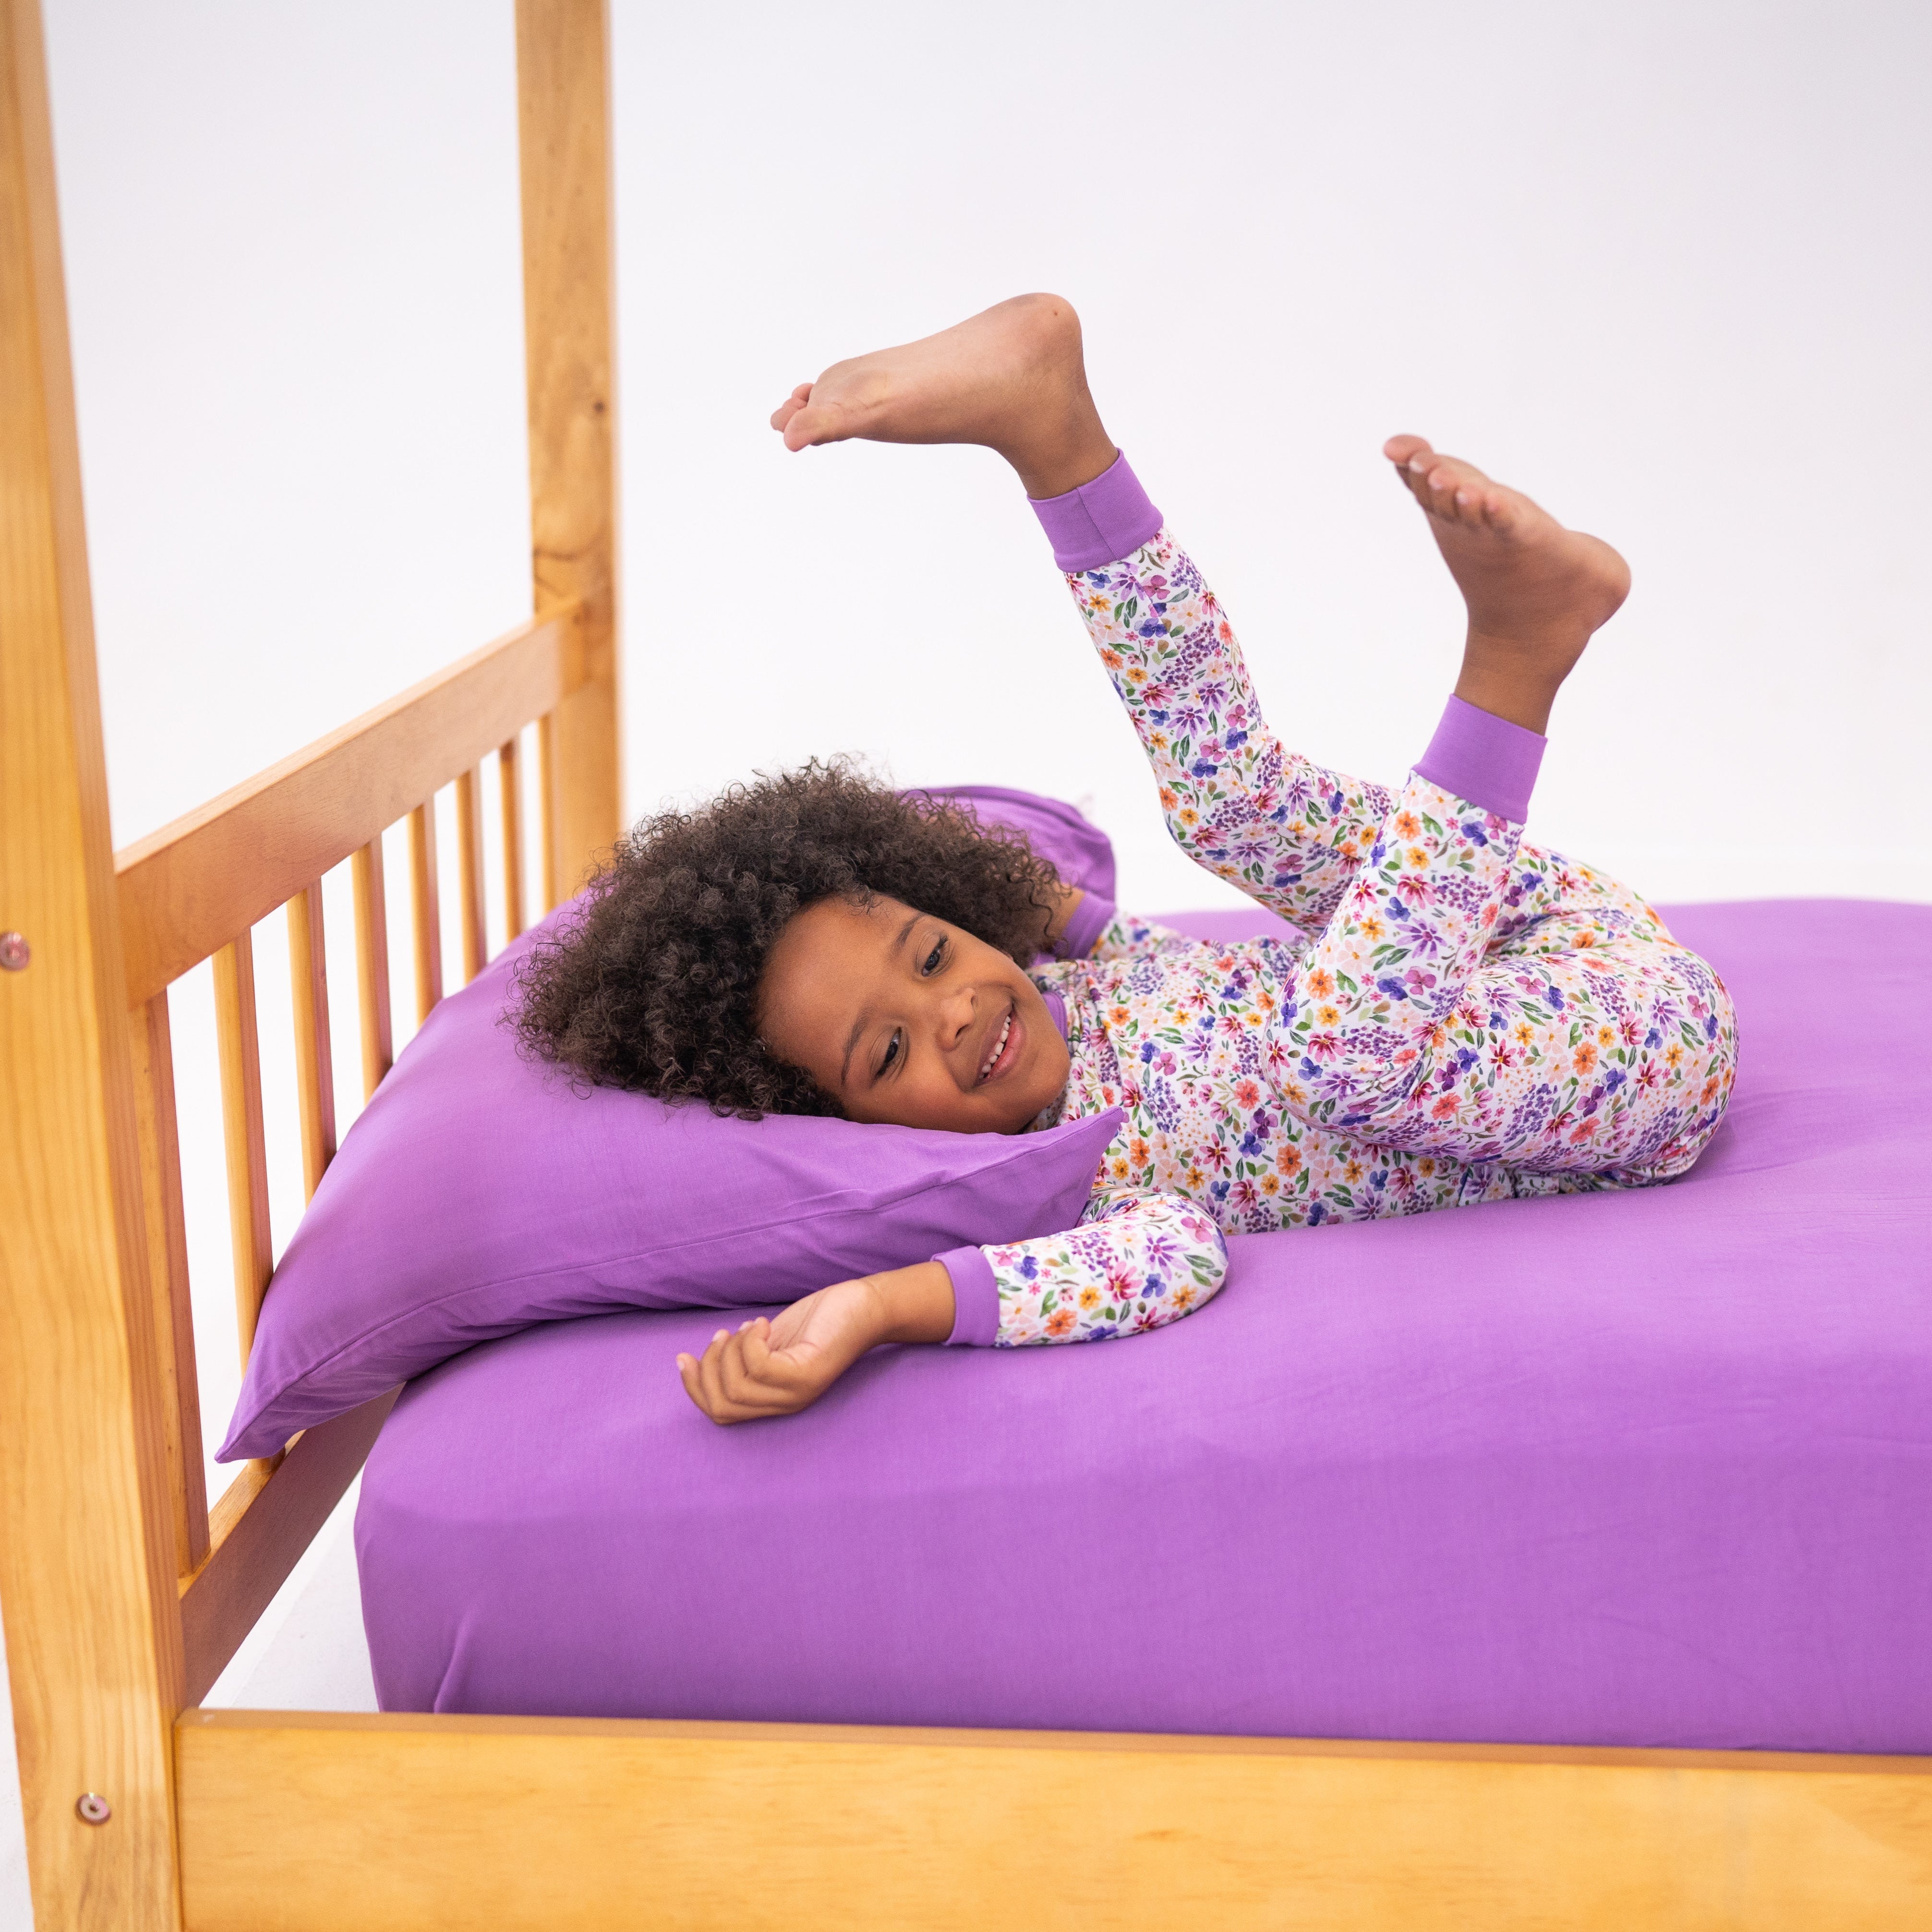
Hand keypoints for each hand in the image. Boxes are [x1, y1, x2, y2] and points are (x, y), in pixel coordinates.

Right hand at [676, 1262, 954, 1425]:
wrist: (865, 1308)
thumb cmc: (819, 1323)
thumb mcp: (772, 1344)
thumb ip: (743, 1359)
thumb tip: (703, 1359)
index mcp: (773, 1402)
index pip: (720, 1414)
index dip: (694, 1389)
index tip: (683, 1358)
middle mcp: (785, 1405)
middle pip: (722, 1405)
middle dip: (709, 1368)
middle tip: (722, 1335)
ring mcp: (797, 1393)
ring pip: (736, 1386)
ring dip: (730, 1350)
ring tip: (748, 1326)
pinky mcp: (808, 1374)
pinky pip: (758, 1365)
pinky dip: (750, 1340)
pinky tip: (764, 1324)